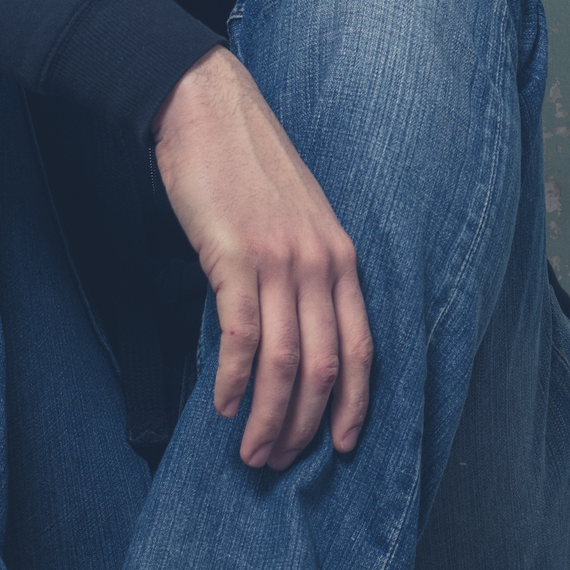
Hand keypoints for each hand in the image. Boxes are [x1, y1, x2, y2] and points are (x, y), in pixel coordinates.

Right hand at [154, 47, 376, 468]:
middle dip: (305, 425)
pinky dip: (234, 380)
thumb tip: (288, 335)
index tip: (339, 447)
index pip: (363, 349)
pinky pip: (242, 336)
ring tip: (250, 451)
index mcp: (342, 258)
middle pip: (326, 367)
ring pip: (286, 362)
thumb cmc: (245, 167)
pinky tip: (222, 407)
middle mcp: (322, 263)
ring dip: (269, 417)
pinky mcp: (236, 256)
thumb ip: (303, 273)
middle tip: (278, 462)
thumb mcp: (296, 222)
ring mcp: (282, 260)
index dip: (354, 405)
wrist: (206, 107)